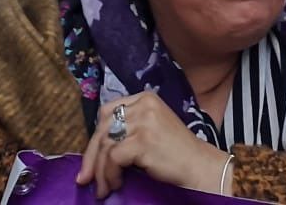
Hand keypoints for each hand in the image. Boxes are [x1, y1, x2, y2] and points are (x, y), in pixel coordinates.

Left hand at [77, 92, 227, 199]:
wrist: (201, 167)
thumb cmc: (177, 154)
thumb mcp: (151, 130)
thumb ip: (128, 129)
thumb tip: (95, 150)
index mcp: (145, 98)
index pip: (107, 112)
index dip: (96, 137)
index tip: (91, 159)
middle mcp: (143, 104)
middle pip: (103, 127)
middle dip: (91, 156)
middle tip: (84, 179)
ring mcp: (144, 121)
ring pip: (106, 144)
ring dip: (100, 171)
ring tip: (103, 188)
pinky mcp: (143, 140)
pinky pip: (114, 158)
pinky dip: (110, 174)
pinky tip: (116, 184)